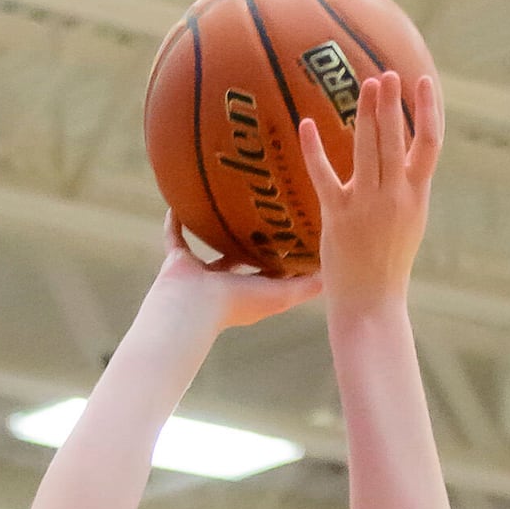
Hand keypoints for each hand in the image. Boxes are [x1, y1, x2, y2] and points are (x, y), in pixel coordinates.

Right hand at [151, 217, 323, 332]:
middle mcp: (225, 284)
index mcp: (250, 292)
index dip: (283, 258)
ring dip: (217, 229)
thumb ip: (306, 286)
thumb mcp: (281, 294)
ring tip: (227, 201)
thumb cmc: (238, 303)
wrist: (192, 308)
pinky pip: (176, 236)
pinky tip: (181, 200)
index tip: (296, 234)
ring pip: (211, 246)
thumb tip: (334, 275)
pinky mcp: (178, 261)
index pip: (271, 273)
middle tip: (265, 210)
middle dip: (252, 240)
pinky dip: (175, 221)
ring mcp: (201, 274)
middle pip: (242, 258)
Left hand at [299, 71, 441, 310]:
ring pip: (368, 150)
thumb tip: (396, 153)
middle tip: (387, 73)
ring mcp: (367, 206)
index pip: (429, 144)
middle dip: (392, 102)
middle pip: (396, 139)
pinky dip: (314, 150)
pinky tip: (307, 124)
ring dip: (366, 114)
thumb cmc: (387, 262)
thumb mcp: (407, 221)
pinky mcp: (339, 217)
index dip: (428, 109)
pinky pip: (325, 176)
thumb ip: (404, 187)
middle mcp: (396, 196)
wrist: (372, 304)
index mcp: (417, 196)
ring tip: (365, 84)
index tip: (422, 80)